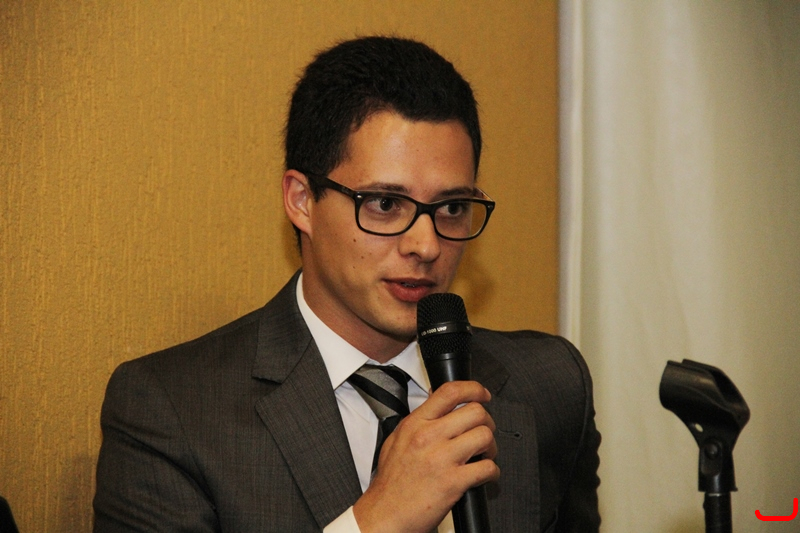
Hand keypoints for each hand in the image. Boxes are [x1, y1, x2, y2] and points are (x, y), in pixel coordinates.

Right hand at [352, 380, 498, 532]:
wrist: (385, 514)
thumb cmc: (391, 483)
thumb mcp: (396, 440)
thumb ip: (418, 422)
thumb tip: (438, 405)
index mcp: (415, 424)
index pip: (450, 392)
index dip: (474, 389)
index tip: (482, 394)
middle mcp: (429, 437)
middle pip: (475, 411)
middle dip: (487, 421)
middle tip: (483, 431)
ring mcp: (441, 458)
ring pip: (485, 436)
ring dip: (491, 446)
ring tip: (484, 454)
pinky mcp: (453, 482)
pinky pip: (487, 467)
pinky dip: (493, 472)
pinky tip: (485, 475)